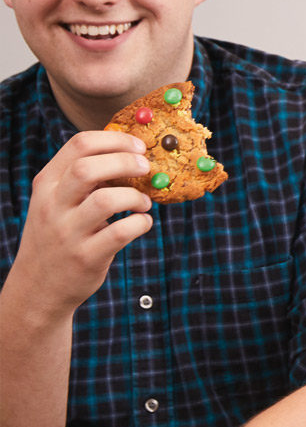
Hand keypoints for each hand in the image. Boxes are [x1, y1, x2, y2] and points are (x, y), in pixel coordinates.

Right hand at [9, 130, 152, 319]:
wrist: (38, 286)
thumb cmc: (58, 235)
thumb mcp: (57, 201)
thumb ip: (82, 178)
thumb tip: (130, 152)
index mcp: (47, 184)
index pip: (78, 145)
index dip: (115, 140)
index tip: (138, 145)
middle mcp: (52, 205)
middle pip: (89, 168)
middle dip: (125, 162)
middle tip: (146, 168)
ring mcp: (67, 232)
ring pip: (105, 200)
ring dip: (135, 196)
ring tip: (143, 203)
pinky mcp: (86, 256)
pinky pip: (121, 232)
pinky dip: (141, 223)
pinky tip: (142, 223)